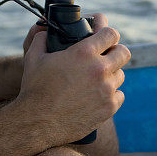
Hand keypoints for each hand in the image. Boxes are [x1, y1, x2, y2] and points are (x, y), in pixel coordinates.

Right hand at [17, 17, 130, 146]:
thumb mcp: (33, 58)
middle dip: (115, 51)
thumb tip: (43, 32)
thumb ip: (40, 39)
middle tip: (105, 57)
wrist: (37, 123)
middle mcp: (99, 69)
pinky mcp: (109, 108)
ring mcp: (106, 89)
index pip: (111, 33)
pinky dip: (111, 94)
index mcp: (84, 52)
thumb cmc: (35, 89)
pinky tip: (99, 95)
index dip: (107, 33)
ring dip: (111, 74)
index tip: (104, 38)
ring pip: (121, 75)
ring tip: (97, 79)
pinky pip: (120, 95)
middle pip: (124, 52)